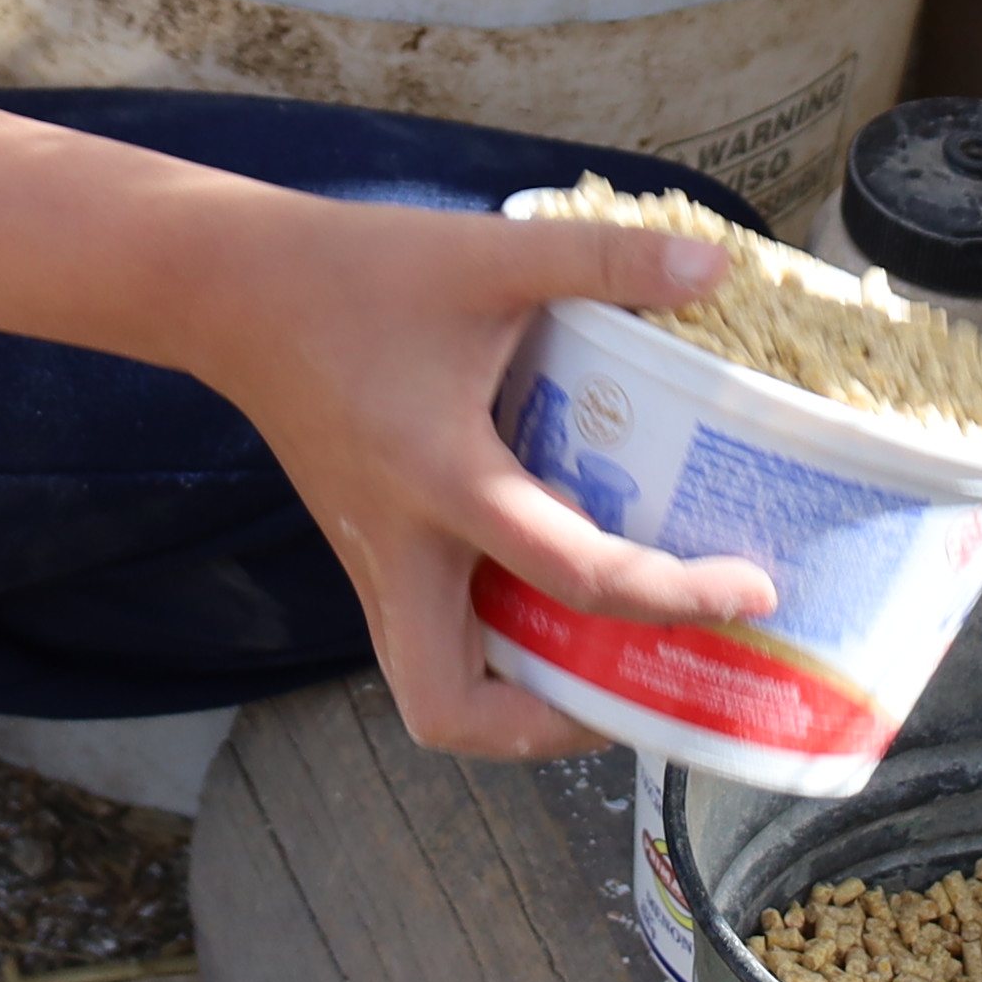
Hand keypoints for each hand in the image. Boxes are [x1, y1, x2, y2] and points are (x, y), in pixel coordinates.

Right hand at [175, 190, 783, 762]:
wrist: (230, 290)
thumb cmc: (356, 273)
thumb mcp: (489, 254)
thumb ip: (606, 259)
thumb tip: (720, 270)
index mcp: (443, 481)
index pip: (574, 576)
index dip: (675, 594)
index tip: (752, 590)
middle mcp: (401, 550)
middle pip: (454, 711)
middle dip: (552, 726)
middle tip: (638, 683)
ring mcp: (374, 562)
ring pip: (434, 689)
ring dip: (516, 701)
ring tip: (605, 658)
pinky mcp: (366, 551)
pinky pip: (429, 637)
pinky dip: (491, 644)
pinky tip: (551, 590)